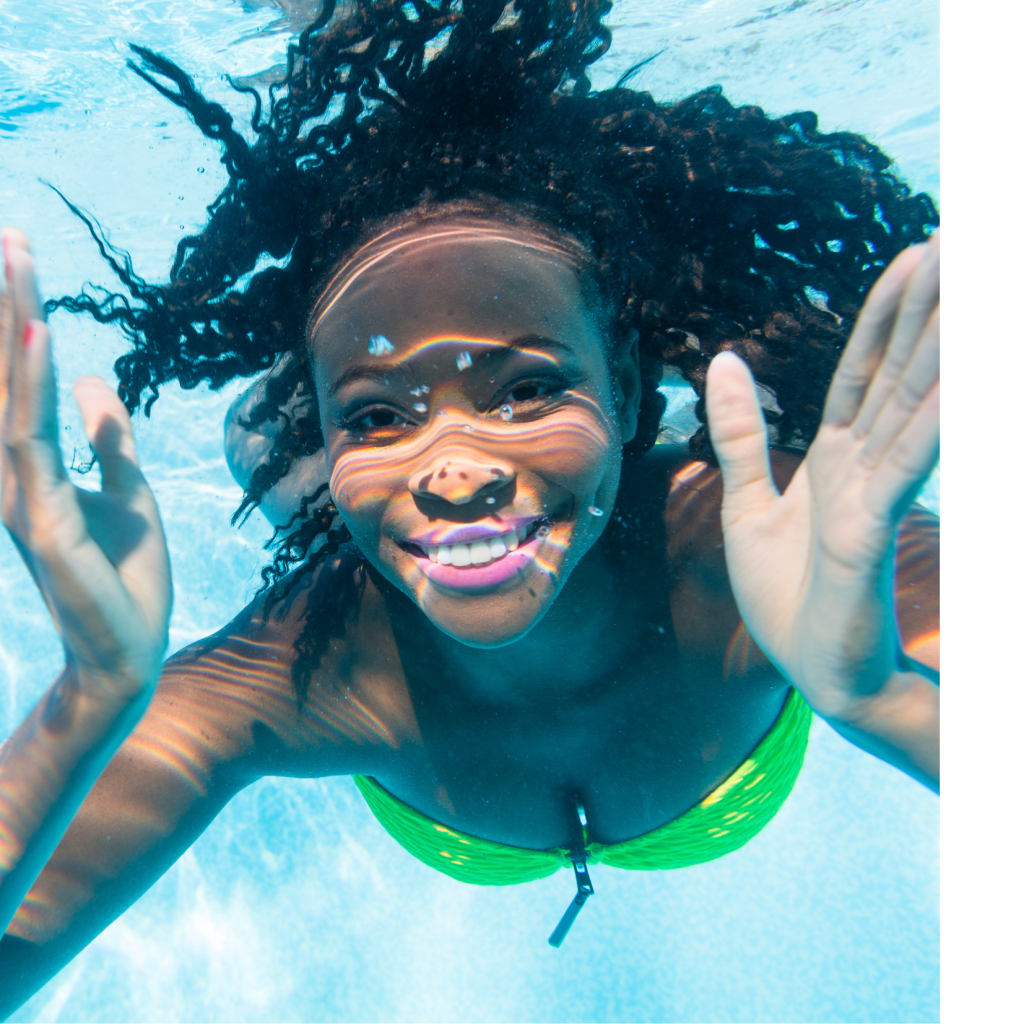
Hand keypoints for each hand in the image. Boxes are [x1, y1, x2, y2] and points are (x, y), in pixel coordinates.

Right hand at [1, 228, 171, 707]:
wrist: (128, 649)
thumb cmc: (125, 575)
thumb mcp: (128, 490)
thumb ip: (109, 439)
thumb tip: (96, 383)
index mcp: (31, 465)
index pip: (16, 381)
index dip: (14, 319)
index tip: (14, 257)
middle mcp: (13, 473)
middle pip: (5, 375)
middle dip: (5, 304)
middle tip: (6, 236)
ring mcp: (23, 496)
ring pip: (10, 395)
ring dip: (12, 325)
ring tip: (13, 258)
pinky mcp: (45, 522)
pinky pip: (37, 444)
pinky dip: (41, 388)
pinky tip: (45, 338)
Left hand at [705, 232, 938, 723]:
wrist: (815, 675)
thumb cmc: (790, 600)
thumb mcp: (748, 505)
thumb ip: (740, 435)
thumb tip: (725, 361)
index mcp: (838, 459)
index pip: (865, 372)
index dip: (886, 316)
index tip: (911, 257)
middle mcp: (866, 467)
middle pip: (899, 371)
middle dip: (927, 308)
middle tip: (949, 240)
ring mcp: (874, 496)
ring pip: (910, 403)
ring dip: (936, 347)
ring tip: (954, 284)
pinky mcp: (871, 531)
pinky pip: (903, 463)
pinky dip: (928, 422)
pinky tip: (944, 384)